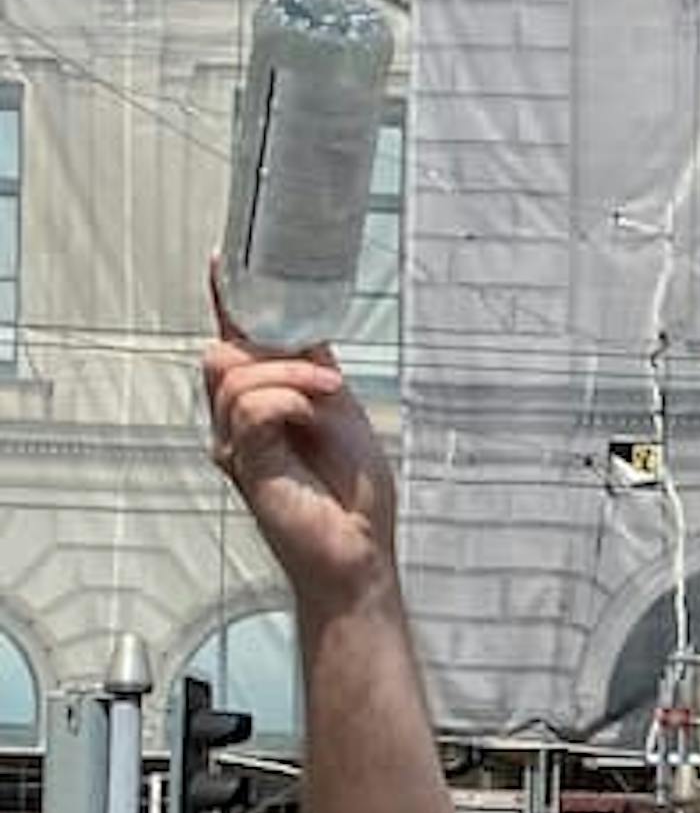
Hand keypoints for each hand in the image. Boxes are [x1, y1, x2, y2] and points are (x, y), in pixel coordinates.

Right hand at [204, 281, 397, 613]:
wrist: (361, 551)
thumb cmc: (354, 495)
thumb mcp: (342, 412)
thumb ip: (313, 370)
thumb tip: (300, 326)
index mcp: (263, 405)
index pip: (236, 344)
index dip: (229, 302)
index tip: (226, 260)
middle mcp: (238, 422)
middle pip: (225, 352)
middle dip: (276, 351)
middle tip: (327, 380)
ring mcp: (235, 442)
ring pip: (234, 371)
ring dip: (291, 375)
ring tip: (329, 399)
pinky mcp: (241, 460)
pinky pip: (249, 404)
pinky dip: (287, 399)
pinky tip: (311, 416)